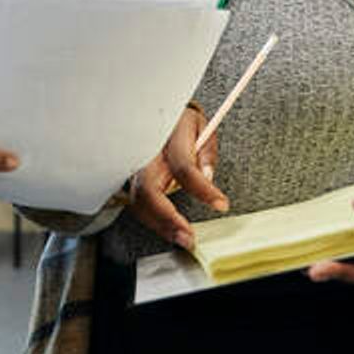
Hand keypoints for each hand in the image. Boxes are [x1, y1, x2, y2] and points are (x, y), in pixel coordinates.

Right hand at [127, 106, 227, 249]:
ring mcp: (135, 166)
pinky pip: (137, 202)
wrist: (159, 115)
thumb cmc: (182, 123)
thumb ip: (206, 152)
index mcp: (169, 135)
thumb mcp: (203, 127)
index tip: (221, 204)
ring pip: (139, 200)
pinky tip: (168, 229)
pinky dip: (152, 219)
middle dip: (167, 218)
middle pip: (149, 189)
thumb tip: (207, 177)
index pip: (184, 166)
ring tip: (181, 237)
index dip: (202, 188)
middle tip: (188, 237)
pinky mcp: (131, 177)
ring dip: (159, 224)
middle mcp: (147, 152)